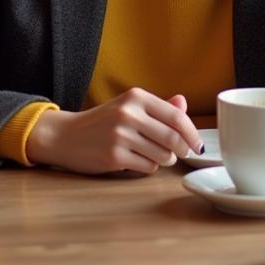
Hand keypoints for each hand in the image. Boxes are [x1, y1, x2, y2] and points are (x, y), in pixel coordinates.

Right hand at [26, 89, 202, 174]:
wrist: (66, 135)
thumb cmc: (103, 122)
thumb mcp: (129, 107)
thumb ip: (158, 107)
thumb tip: (183, 103)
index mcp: (136, 97)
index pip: (176, 115)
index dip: (192, 132)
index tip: (197, 144)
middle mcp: (129, 113)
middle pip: (173, 138)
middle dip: (181, 149)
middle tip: (180, 153)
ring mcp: (120, 135)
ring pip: (163, 155)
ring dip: (165, 160)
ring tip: (154, 155)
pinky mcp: (114, 156)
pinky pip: (148, 167)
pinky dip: (149, 167)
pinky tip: (138, 160)